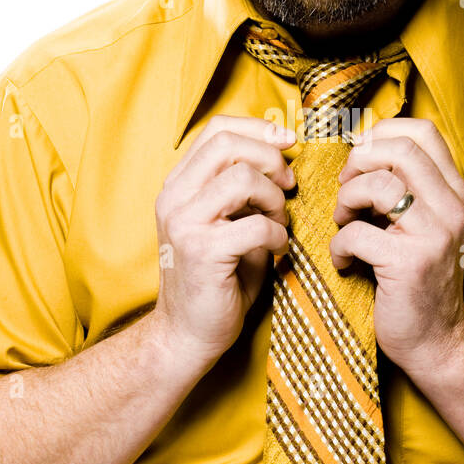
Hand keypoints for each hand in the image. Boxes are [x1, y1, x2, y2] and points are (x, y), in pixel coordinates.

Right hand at [151, 114, 296, 367]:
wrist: (188, 334)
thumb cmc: (218, 277)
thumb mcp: (227, 222)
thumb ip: (244, 190)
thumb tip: (283, 156)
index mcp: (178, 184)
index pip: (217, 130)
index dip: (259, 128)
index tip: (289, 142)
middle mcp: (174, 197)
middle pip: (228, 145)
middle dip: (271, 160)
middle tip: (288, 187)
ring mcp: (184, 223)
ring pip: (242, 179)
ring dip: (275, 199)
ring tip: (280, 223)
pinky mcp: (202, 251)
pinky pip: (256, 225)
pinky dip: (278, 236)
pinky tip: (278, 251)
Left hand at [330, 118, 463, 379]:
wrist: (437, 342)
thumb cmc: (417, 280)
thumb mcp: (422, 224)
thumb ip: (406, 187)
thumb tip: (362, 150)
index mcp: (454, 191)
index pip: (422, 131)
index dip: (380, 135)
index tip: (361, 162)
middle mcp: (450, 207)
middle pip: (398, 149)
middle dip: (357, 164)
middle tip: (346, 192)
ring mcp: (432, 234)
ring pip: (377, 186)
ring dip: (345, 201)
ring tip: (343, 224)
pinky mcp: (408, 264)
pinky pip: (356, 233)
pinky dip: (339, 247)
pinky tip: (346, 263)